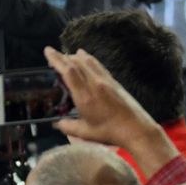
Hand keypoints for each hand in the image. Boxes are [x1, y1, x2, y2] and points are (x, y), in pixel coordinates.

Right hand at [48, 46, 177, 170]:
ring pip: (89, 62)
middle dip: (63, 56)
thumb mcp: (85, 133)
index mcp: (85, 96)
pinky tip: (87, 58)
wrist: (137, 130)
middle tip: (52, 54)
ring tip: (68, 55)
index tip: (48, 51)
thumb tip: (56, 124)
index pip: (69, 71)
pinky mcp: (115, 83)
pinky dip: (90, 59)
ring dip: (76, 56)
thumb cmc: (110, 132)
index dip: (57, 59)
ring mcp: (106, 82)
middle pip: (77, 63)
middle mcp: (95, 84)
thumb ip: (68, 127)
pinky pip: (99, 66)